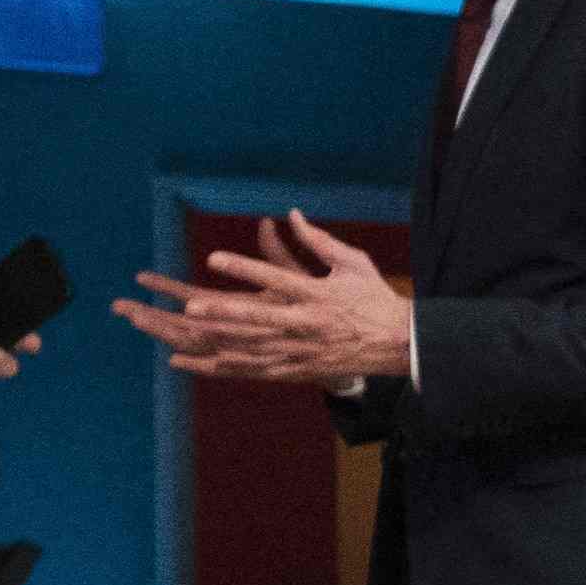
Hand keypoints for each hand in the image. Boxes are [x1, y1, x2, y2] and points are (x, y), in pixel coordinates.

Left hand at [116, 211, 410, 381]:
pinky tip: (207, 360)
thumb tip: (292, 214)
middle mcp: (307, 324)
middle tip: (191, 307)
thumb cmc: (374, 297)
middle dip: (222, 313)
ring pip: (253, 347)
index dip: (243, 268)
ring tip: (186, 333)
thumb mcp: (353, 263)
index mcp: (318, 295)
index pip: (274, 278)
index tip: (213, 258)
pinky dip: (231, 366)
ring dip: (219, 339)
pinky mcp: (301, 369)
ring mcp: (302, 351)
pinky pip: (260, 369)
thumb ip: (318, 240)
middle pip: (258, 319)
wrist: (399, 343)